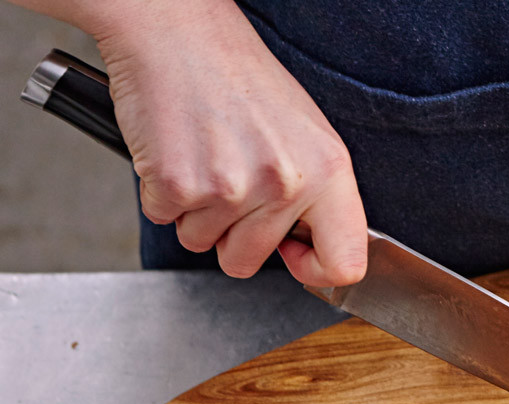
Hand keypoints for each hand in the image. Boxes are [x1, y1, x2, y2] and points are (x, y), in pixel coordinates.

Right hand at [92, 0, 368, 285]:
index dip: (315, 269)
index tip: (293, 253)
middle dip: (231, 235)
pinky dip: (162, 194)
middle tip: (227, 180)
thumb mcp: (304, 133)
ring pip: (203, 243)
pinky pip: (165, 220)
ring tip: (203, 157)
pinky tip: (176, 151)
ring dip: (195, 212)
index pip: (345, 264)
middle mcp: (286, 182)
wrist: (176, 29)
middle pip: (250, 262)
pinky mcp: (179, 184)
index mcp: (328, 170)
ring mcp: (232, 187)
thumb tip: (314, 249)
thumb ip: (315, 194)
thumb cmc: (237, 76)